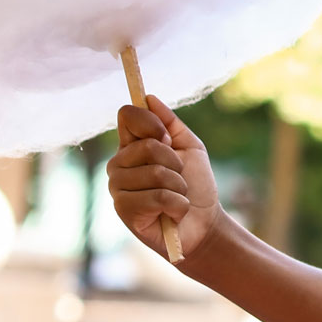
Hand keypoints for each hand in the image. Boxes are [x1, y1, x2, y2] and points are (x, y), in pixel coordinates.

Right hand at [108, 96, 221, 260]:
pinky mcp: (124, 210)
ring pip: (154, 172)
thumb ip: (170, 123)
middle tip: (178, 177)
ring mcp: (118, 188)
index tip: (167, 137)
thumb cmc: (195, 186)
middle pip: (147, 145)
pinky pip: (157, 196)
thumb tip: (148, 97)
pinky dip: (177, 204)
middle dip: (175, 162)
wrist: (203, 224)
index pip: (127, 116)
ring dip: (178, 186)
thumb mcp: (189, 148)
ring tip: (177, 197)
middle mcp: (119, 164)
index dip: (151, 122)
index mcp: (132, 146)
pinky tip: (173, 213)